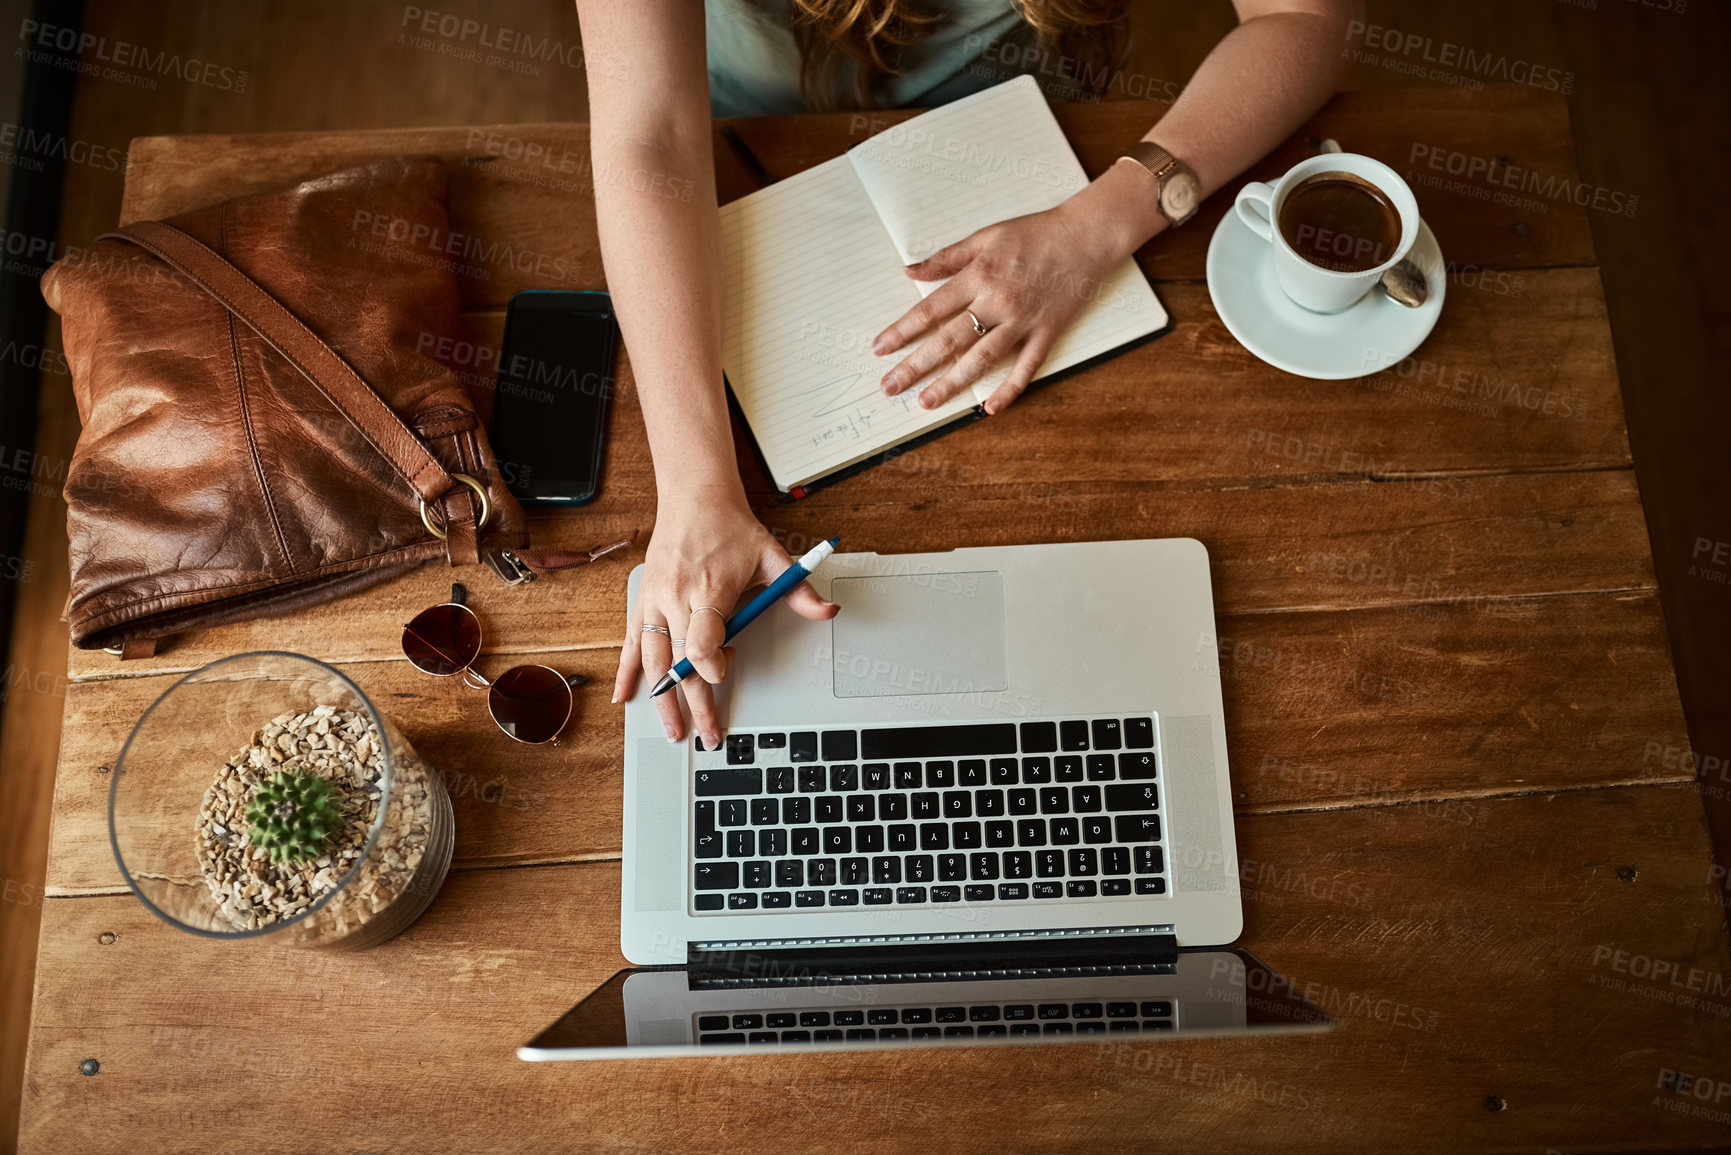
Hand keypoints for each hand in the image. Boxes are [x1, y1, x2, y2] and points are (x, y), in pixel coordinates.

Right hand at [613, 494, 837, 747]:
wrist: (695, 496)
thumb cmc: (731, 527)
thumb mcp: (773, 555)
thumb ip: (798, 589)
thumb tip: (828, 611)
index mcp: (708, 590)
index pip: (702, 643)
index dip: (714, 666)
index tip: (728, 667)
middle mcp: (676, 598)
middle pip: (680, 662)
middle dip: (695, 704)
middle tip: (707, 735)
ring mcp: (656, 601)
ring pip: (653, 659)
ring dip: (662, 698)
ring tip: (673, 729)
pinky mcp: (644, 600)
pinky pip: (631, 641)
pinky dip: (627, 671)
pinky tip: (624, 696)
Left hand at [871, 200, 1129, 414]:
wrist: (1086, 237)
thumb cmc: (1035, 233)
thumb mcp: (986, 236)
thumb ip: (947, 258)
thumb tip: (910, 271)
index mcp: (979, 275)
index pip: (931, 310)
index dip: (902, 331)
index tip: (880, 348)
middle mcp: (998, 302)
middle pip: (949, 340)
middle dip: (916, 366)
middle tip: (890, 387)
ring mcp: (1023, 321)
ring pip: (982, 359)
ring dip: (952, 383)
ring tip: (926, 402)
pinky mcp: (1047, 333)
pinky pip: (1026, 367)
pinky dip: (1009, 389)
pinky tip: (989, 408)